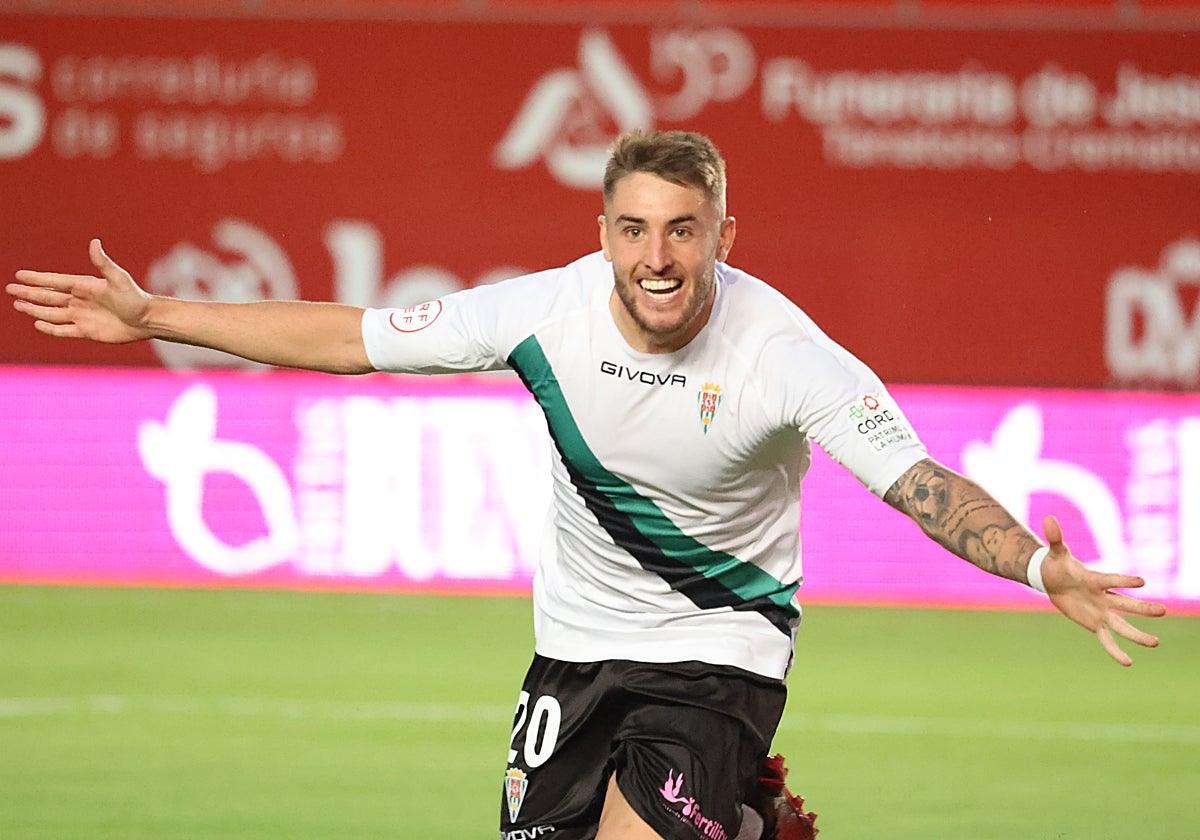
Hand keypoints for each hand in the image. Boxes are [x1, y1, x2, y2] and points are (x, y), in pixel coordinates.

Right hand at [8, 239, 153, 342]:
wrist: (148, 320)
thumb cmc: (135, 298)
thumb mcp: (119, 279)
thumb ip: (104, 263)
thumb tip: (94, 243)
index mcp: (85, 286)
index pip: (55, 281)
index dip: (37, 279)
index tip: (19, 275)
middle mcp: (80, 300)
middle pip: (48, 297)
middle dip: (29, 293)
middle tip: (10, 288)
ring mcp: (82, 316)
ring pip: (52, 313)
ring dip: (35, 309)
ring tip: (18, 305)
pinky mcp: (87, 331)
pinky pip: (64, 330)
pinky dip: (50, 329)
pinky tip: (38, 324)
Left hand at [1039, 514, 1166, 665]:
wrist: (1053, 580)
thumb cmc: (1058, 564)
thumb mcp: (1056, 553)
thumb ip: (1055, 538)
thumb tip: (1048, 517)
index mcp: (1096, 579)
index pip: (1111, 580)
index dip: (1124, 581)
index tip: (1141, 582)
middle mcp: (1103, 596)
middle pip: (1125, 604)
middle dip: (1142, 608)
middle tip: (1163, 611)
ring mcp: (1101, 611)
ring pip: (1122, 625)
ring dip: (1137, 634)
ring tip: (1155, 643)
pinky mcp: (1094, 623)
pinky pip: (1106, 639)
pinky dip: (1114, 650)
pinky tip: (1127, 662)